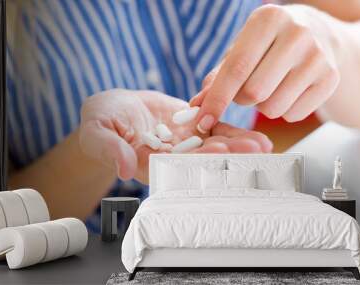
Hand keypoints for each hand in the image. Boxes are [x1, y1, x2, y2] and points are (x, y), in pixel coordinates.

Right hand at [79, 89, 271, 182]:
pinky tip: (257, 137)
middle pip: (203, 160)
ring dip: (238, 147)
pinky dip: (235, 133)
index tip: (217, 153)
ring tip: (262, 145)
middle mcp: (173, 158)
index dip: (196, 161)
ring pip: (215, 147)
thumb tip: (123, 169)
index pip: (176, 166)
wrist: (116, 109)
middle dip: (228, 157)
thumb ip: (109, 148)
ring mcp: (186, 144)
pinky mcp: (195, 128)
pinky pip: (216, 131)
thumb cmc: (100, 121)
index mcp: (149, 164)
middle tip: (253, 152)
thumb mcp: (97, 131)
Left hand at [191, 4, 339, 132]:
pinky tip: (290, 92)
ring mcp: (318, 56)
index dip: (216, 99)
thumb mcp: (242, 48)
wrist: (321, 35)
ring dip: (264, 107)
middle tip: (248, 89)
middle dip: (243, 99)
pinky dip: (285, 111)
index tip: (202, 120)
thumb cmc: (270, 45)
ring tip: (272, 87)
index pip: (236, 69)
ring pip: (274, 108)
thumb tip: (197, 105)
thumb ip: (218, 76)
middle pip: (254, 93)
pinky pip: (294, 115)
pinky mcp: (331, 78)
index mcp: (268, 19)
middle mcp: (297, 33)